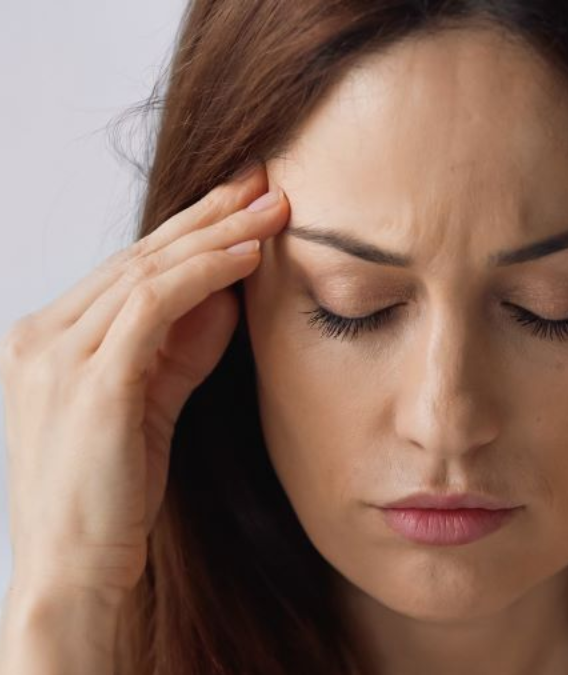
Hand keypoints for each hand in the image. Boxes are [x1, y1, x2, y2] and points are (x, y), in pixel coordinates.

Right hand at [0, 163, 288, 602]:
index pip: (129, 267)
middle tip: (263, 181)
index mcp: (49, 339)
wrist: (75, 571)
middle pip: (138, 256)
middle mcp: (41, 336)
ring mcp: (55, 355)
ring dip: (217, 235)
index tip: (242, 201)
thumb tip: (228, 293)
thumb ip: (182, 345)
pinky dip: (204, 275)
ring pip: (147, 271)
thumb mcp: (151, 402)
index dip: (190, 230)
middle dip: (208, 214)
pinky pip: (152, 306)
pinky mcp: (88, 381)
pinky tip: (248, 256)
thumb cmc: (113, 492)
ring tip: (273, 209)